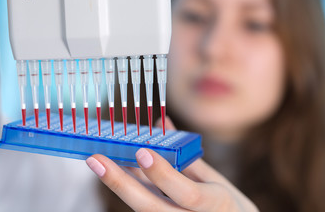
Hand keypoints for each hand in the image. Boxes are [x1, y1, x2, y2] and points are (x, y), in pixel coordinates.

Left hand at [86, 118, 257, 211]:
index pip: (186, 193)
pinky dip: (130, 188)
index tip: (143, 152)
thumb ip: (189, 156)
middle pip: (151, 207)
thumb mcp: (216, 181)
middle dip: (121, 183)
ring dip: (120, 185)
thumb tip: (164, 122)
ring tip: (99, 162)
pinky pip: (145, 207)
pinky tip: (116, 171)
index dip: (163, 174)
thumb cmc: (228, 206)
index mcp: (214, 204)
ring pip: (143, 209)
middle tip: (96, 159)